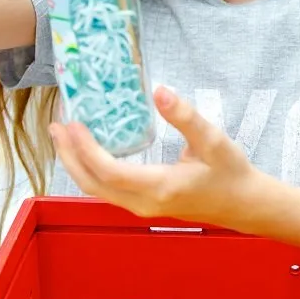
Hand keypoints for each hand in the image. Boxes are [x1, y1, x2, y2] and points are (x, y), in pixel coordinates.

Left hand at [50, 86, 258, 225]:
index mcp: (160, 187)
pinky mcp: (143, 204)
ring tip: (62, 135)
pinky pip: (107, 189)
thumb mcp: (212, 140)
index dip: (86, 148)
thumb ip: (185, 117)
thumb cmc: (230, 172)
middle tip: (55, 125)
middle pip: (92, 184)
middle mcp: (144, 203)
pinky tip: (87, 149)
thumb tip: (159, 91)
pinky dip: (90, 169)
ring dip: (76, 162)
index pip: (109, 172)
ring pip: (96, 189)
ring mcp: (142, 207)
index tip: (73, 122)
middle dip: (69, 155)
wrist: (244, 204)